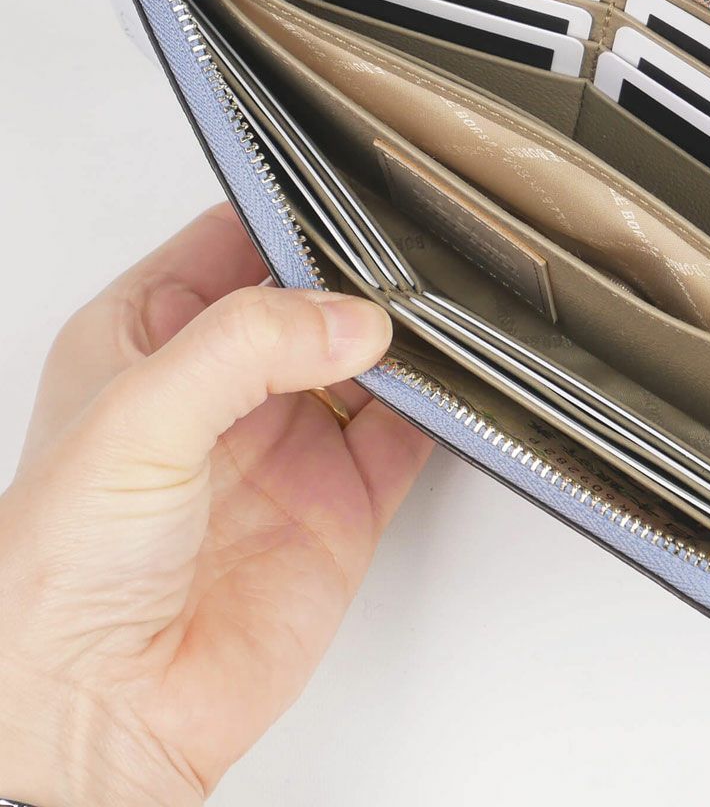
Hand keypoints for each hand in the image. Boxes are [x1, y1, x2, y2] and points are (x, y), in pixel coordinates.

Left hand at [0, 204, 431, 804]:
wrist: (101, 716)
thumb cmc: (59, 574)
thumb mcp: (135, 419)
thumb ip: (242, 347)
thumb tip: (350, 318)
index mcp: (150, 337)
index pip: (231, 239)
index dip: (288, 211)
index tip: (348, 192)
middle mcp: (224, 384)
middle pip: (314, 295)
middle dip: (362, 271)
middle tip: (408, 250)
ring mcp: (289, 439)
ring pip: (369, 356)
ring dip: (407, 334)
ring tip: (439, 306)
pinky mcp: (343, 499)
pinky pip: (408, 431)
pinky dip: (440, 404)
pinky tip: (451, 380)